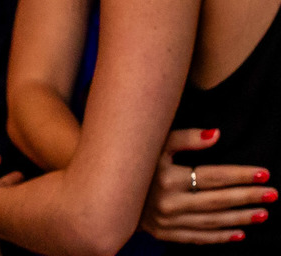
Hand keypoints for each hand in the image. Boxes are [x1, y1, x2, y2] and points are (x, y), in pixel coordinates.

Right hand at [140, 128, 275, 243]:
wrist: (108, 190)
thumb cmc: (135, 162)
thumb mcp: (154, 144)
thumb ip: (183, 138)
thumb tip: (216, 135)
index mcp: (167, 178)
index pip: (212, 177)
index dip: (239, 175)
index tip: (263, 173)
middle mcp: (168, 202)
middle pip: (217, 201)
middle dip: (247, 197)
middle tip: (272, 194)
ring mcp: (167, 222)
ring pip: (212, 221)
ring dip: (240, 218)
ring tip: (262, 213)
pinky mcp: (166, 234)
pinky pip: (199, 238)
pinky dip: (220, 237)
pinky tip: (239, 233)